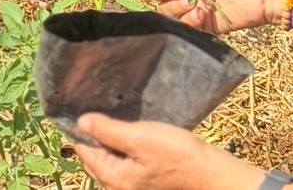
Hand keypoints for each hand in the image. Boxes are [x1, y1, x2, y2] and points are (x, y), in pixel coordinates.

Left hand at [74, 113, 265, 189]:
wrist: (212, 174)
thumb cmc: (178, 155)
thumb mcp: (139, 137)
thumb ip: (107, 130)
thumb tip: (80, 122)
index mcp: (113, 180)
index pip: (84, 151)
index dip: (86, 130)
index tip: (92, 111)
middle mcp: (118, 189)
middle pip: (94, 158)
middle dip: (98, 138)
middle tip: (111, 118)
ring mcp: (131, 188)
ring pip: (109, 161)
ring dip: (112, 144)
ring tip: (125, 127)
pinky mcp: (144, 184)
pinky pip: (124, 166)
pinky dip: (124, 152)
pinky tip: (136, 139)